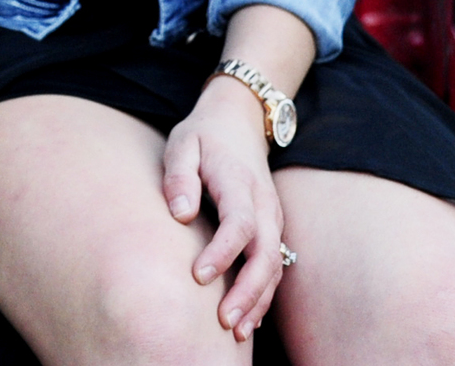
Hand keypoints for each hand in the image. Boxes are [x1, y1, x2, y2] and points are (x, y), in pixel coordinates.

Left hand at [162, 75, 286, 343]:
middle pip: (265, 255)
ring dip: (257, 301)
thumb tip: (180, 213)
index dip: (222, 253)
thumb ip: (179, 176)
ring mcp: (273, 220)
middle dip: (247, 291)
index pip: (239, 224)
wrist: (238, 121)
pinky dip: (263, 295)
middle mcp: (265, 206)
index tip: (198, 276)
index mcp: (240, 183)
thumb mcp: (182, 144)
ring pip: (275, 267)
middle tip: (223, 322)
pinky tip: (247, 321)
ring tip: (236, 332)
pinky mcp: (272, 230)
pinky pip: (274, 267)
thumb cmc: (203, 136)